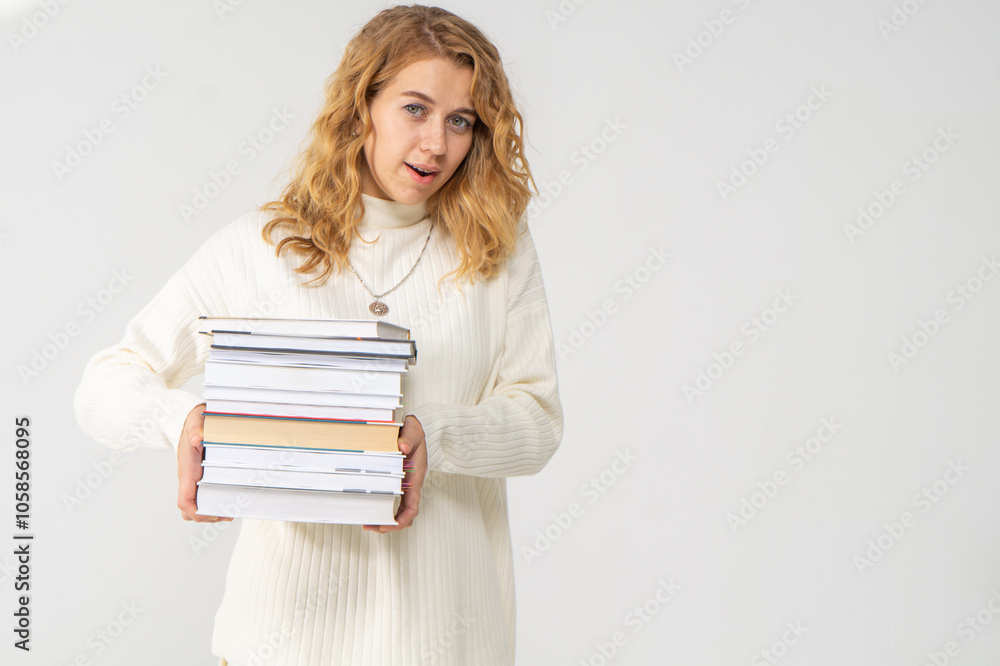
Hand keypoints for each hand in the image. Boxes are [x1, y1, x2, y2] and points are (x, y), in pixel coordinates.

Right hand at [177, 403, 230, 522]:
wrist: (187, 418)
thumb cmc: (193, 421)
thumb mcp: (195, 421)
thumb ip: (195, 429)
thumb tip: (197, 438)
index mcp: (186, 470)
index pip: (184, 500)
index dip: (195, 512)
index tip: (210, 514)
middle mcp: (187, 477)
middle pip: (188, 508)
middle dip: (205, 516)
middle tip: (226, 514)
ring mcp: (192, 478)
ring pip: (194, 504)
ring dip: (209, 512)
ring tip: (229, 512)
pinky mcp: (198, 476)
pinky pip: (200, 495)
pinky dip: (212, 502)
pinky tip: (227, 500)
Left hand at [364, 414, 426, 533]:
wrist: (415, 428)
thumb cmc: (414, 431)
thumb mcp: (413, 431)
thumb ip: (408, 439)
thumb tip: (402, 447)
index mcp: (416, 477)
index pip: (413, 507)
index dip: (402, 519)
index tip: (389, 525)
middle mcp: (412, 485)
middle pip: (405, 514)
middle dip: (390, 524)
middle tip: (371, 526)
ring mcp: (406, 485)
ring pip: (400, 510)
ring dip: (387, 519)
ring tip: (369, 522)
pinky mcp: (400, 482)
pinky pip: (394, 501)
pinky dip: (384, 508)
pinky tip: (372, 507)